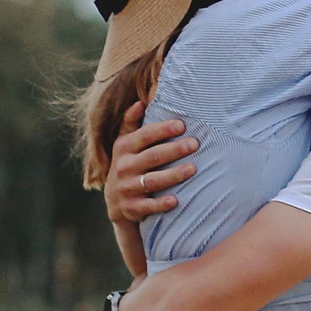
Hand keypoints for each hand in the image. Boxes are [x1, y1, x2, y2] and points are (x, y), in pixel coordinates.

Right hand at [104, 101, 199, 225]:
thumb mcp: (124, 144)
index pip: (144, 135)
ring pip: (152, 181)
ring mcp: (127, 188)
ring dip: (173, 175)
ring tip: (193, 168)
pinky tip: (175, 200)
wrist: (115, 202)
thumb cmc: (128, 164)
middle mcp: (123, 167)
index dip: (162, 130)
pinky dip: (161, 204)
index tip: (182, 125)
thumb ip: (130, 123)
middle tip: (195, 144)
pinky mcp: (132, 208)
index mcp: (123, 148)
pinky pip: (148, 206)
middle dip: (174, 149)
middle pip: (152, 156)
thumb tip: (139, 102)